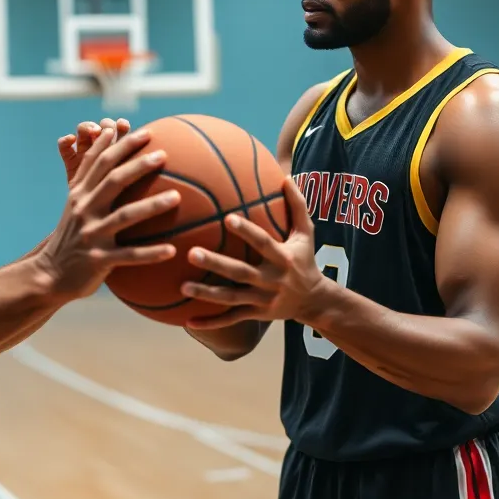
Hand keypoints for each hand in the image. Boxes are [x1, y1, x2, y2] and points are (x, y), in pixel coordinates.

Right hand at [37, 125, 179, 302]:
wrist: (49, 274)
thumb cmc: (72, 236)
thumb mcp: (76, 206)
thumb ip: (91, 184)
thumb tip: (115, 160)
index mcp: (80, 193)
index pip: (99, 161)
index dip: (121, 144)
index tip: (145, 131)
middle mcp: (85, 209)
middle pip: (113, 181)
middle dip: (138, 164)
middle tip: (163, 154)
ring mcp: (92, 235)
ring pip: (125, 216)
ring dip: (152, 206)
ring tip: (177, 197)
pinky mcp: (99, 259)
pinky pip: (129, 255)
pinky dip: (151, 253)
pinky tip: (172, 250)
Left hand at [181, 177, 329, 329]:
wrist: (315, 301)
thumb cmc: (305, 259)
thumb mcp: (306, 233)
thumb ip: (297, 205)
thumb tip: (286, 175)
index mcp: (283, 258)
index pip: (263, 243)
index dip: (247, 232)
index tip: (227, 218)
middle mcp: (272, 280)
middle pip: (241, 272)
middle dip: (217, 264)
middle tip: (191, 252)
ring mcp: (263, 300)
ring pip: (232, 298)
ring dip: (207, 294)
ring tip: (183, 286)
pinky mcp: (256, 314)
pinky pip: (231, 320)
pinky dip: (211, 323)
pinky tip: (188, 322)